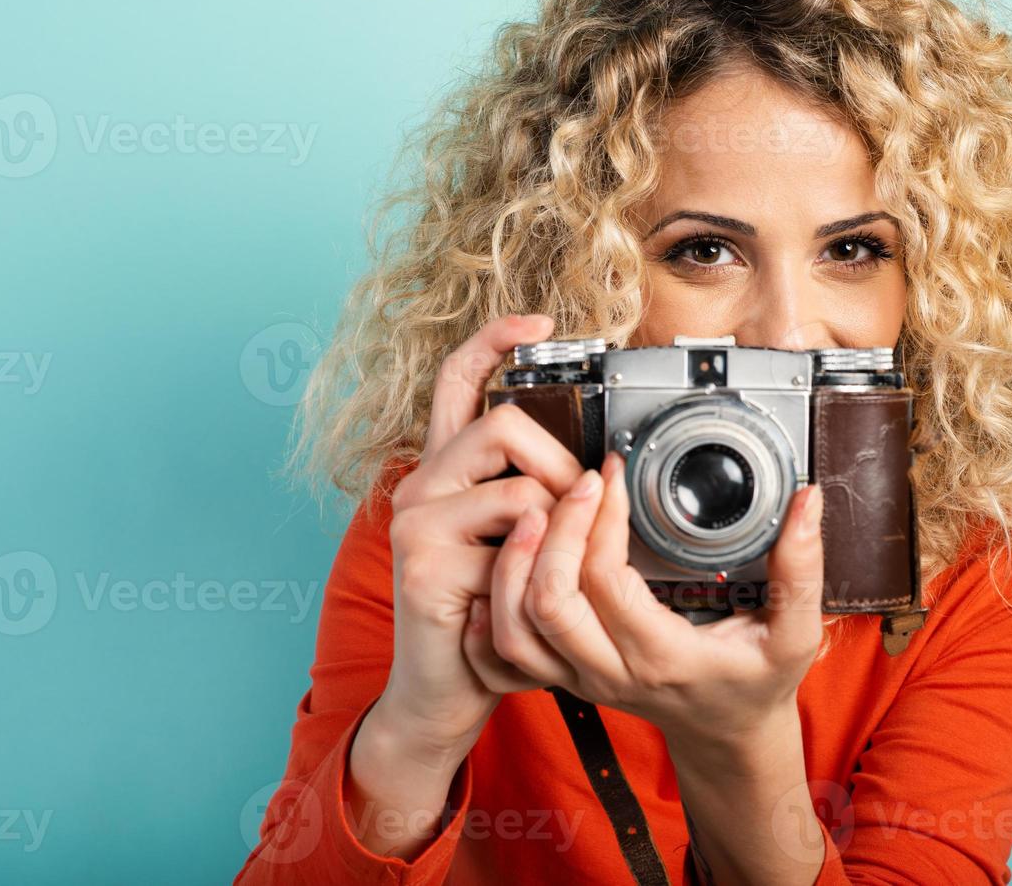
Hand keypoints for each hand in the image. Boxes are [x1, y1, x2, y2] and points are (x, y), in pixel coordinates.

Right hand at [349, 313, 585, 780]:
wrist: (450, 692)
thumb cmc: (493, 618)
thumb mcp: (523, 547)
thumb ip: (541, 500)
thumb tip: (595, 468)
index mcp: (446, 473)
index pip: (458, 383)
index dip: (493, 339)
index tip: (538, 320)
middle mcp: (422, 486)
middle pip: (505, 423)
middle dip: (563, 462)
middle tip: (584, 504)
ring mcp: (416, 521)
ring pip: (518, 477)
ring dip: (561, 515)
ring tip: (557, 556)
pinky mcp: (422, 561)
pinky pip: (513, 531)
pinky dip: (542, 556)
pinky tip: (524, 590)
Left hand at [462, 448, 827, 747]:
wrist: (728, 737)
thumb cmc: (757, 684)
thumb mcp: (794, 633)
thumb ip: (802, 569)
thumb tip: (806, 503)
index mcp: (663, 656)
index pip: (606, 584)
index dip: (599, 521)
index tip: (613, 473)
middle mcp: (611, 672)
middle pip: (547, 603)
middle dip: (552, 532)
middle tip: (575, 482)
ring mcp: (580, 678)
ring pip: (515, 629)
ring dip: (513, 565)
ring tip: (535, 511)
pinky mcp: (563, 674)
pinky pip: (505, 652)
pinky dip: (494, 606)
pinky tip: (503, 564)